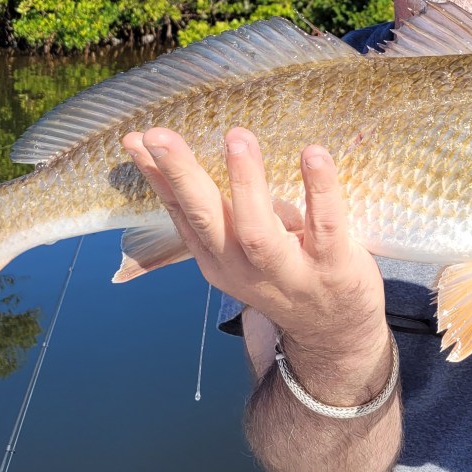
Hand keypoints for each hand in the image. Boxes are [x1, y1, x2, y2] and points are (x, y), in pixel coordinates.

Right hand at [121, 126, 386, 359]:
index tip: (135, 139)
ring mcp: (287, 272)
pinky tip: (314, 154)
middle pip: (205, 218)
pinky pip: (326, 225)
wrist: (336, 336)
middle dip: (181, 174)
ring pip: (257, 229)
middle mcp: (244, 267)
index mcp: (217, 258)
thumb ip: (225, 208)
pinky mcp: (333, 268)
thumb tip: (203, 150)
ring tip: (236, 138)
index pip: (180, 211)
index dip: (157, 176)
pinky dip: (319, 189)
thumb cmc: (287, 272)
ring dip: (245, 182)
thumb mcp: (243, 249)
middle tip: (160, 135)